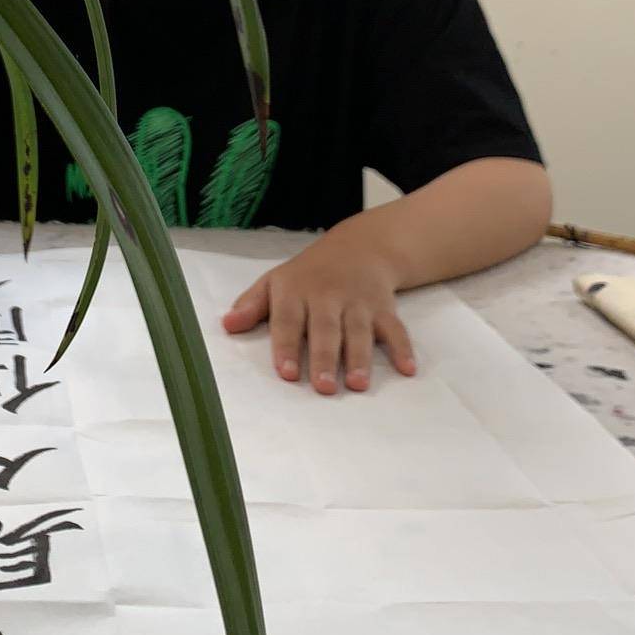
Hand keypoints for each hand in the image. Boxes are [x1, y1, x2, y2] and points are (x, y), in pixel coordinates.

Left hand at [221, 232, 416, 394]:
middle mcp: (327, 296)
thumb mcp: (275, 281)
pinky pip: (395, 328)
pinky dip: (402, 347)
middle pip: (326, 329)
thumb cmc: (308, 274)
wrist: (359, 246)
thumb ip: (251, 305)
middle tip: (324, 388)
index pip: (288, 320)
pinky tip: (407, 369)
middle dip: (325, 358)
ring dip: (360, 358)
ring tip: (358, 384)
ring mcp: (358, 302)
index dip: (287, 346)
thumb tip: (227, 325)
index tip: (287, 372)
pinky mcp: (383, 307)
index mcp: (296, 291)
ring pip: (359, 331)